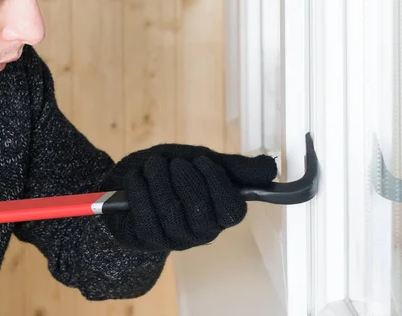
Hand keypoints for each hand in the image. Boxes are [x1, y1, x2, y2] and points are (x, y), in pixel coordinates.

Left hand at [100, 144, 277, 251]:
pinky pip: (146, 216)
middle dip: (183, 177)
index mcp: (220, 213)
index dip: (218, 184)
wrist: (130, 180)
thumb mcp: (201, 161)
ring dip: (159, 180)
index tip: (202, 161)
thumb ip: (234, 167)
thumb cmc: (171, 171)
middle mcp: (201, 232)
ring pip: (171, 211)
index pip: (232, 211)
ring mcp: (174, 239)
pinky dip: (139, 190)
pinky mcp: (147, 240)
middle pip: (199, 208)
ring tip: (153, 165)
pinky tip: (137, 178)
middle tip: (173, 162)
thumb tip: (271, 169)